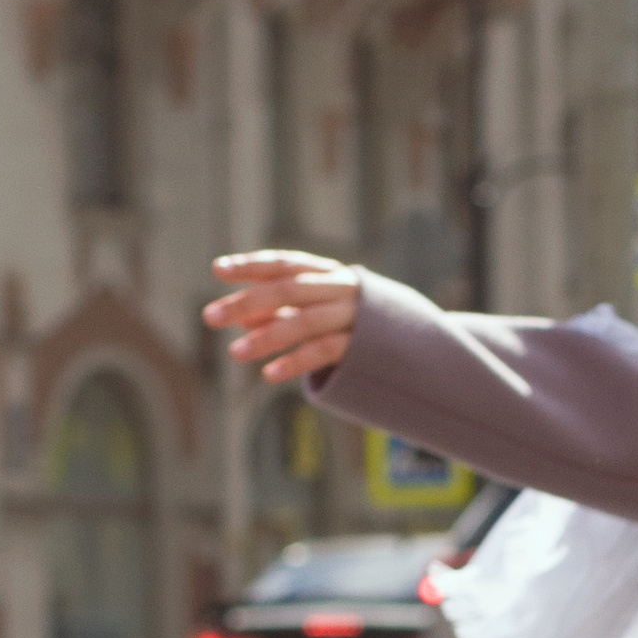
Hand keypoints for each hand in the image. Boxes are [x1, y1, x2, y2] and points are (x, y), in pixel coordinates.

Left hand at [205, 252, 362, 384]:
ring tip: (234, 354)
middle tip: (210, 317)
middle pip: (287, 289)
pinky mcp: (366, 347)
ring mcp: (356, 317)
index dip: (251, 265)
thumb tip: (240, 317)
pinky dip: (295, 362)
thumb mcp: (322, 314)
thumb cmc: (364, 330)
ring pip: (304, 321)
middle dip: (246, 301)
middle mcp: (343, 289)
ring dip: (266, 337)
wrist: (427, 351)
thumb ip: (283, 313)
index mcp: (331, 274)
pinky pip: (324, 351)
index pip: (285, 263)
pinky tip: (269, 374)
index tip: (218, 270)